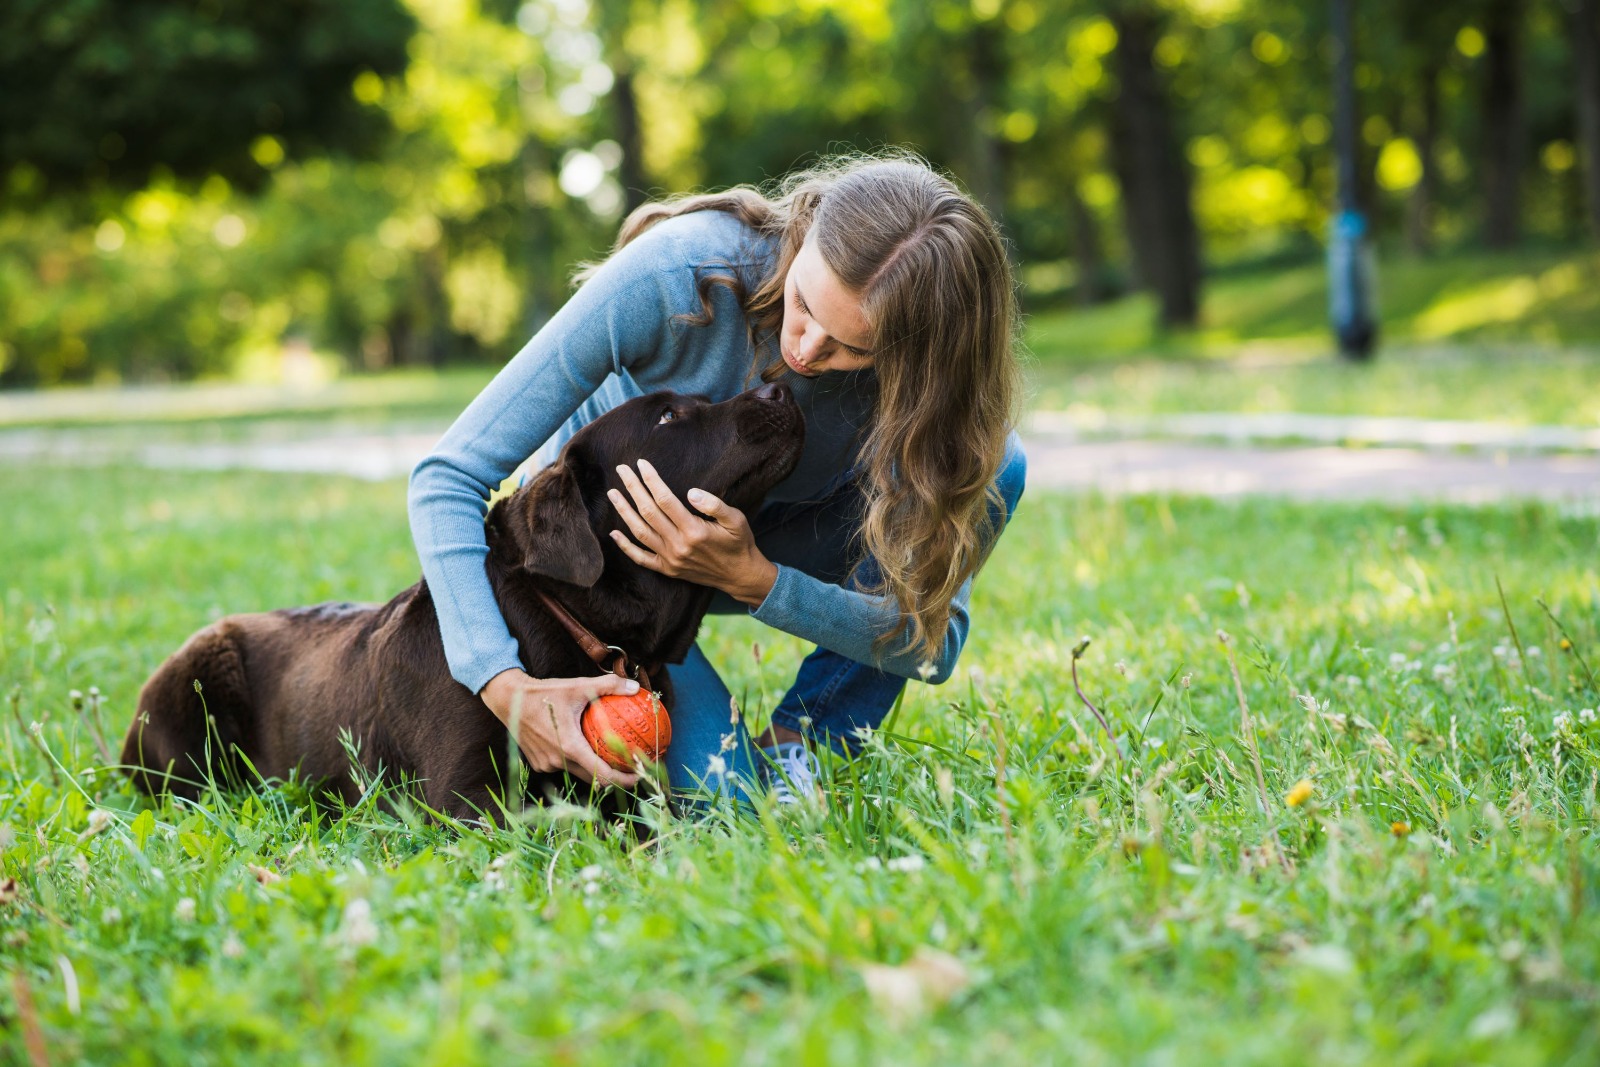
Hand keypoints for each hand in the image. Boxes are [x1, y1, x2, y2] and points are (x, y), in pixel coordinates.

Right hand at [480, 668, 641, 787]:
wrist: (508, 699)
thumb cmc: (543, 692)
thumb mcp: (578, 686)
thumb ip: (608, 686)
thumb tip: (635, 687)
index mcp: (570, 747)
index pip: (603, 774)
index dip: (624, 780)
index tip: (640, 775)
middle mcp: (558, 761)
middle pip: (594, 778)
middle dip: (615, 777)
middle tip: (633, 767)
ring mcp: (546, 764)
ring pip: (578, 772)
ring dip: (594, 768)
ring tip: (613, 758)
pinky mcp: (539, 763)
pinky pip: (563, 766)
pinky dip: (576, 761)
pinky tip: (586, 749)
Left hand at [607, 459, 777, 606]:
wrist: (739, 575)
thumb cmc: (738, 543)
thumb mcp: (736, 520)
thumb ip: (714, 505)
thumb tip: (691, 492)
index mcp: (694, 531)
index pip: (665, 500)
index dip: (651, 480)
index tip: (641, 464)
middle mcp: (678, 545)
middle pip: (648, 512)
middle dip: (633, 488)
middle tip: (622, 470)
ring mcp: (670, 559)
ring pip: (640, 532)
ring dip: (624, 511)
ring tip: (613, 494)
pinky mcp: (667, 569)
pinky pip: (641, 558)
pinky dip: (625, 547)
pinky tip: (613, 534)